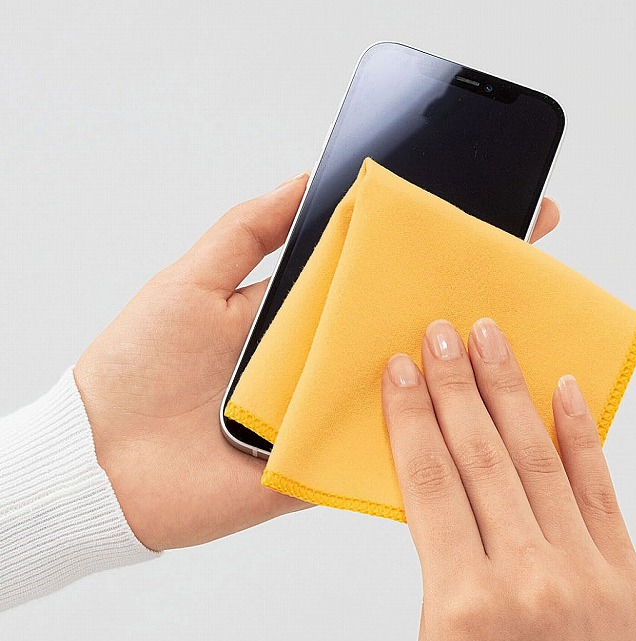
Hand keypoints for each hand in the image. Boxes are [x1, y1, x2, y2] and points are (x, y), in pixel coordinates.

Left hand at [73, 165, 560, 552]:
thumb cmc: (139, 365)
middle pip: (398, 325)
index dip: (424, 244)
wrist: (105, 463)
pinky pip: (383, 451)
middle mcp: (321, 357)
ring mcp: (328, 410)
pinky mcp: (325, 462)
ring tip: (516, 338)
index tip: (483, 212)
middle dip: (461, 298)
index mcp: (298, 311)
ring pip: (403, 387)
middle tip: (524, 270)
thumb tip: (308, 177)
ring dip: (453, 369)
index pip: (372, 271)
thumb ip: (248, 230)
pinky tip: (477, 418)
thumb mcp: (190, 280)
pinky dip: (424, 440)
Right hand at [381, 318, 635, 640]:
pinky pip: (600, 488)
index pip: (427, 483)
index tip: (399, 371)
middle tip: (438, 333)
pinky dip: (580, 434)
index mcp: (463, 604)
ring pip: (537, 457)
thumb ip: (438, 584)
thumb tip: (449, 518)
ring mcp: (584, 570)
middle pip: (479, 455)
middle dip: (453, 385)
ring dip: (508, 390)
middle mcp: (526, 575)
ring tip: (489, 338)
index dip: (410, 419)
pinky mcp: (627, 575)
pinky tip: (563, 390)